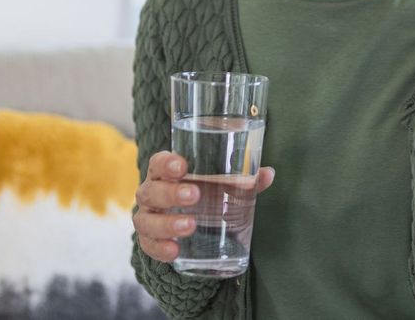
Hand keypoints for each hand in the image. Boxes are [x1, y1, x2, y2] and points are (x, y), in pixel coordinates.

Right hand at [133, 151, 275, 262]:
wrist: (185, 223)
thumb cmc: (203, 194)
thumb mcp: (219, 186)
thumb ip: (242, 180)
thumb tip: (268, 174)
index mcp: (165, 174)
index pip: (158, 163)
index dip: (166, 163)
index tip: (182, 165)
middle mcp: (151, 194)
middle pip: (151, 191)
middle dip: (171, 193)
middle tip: (194, 195)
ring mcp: (148, 218)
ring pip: (146, 220)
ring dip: (167, 223)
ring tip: (190, 226)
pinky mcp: (149, 241)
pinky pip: (148, 246)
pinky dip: (160, 249)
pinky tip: (175, 251)